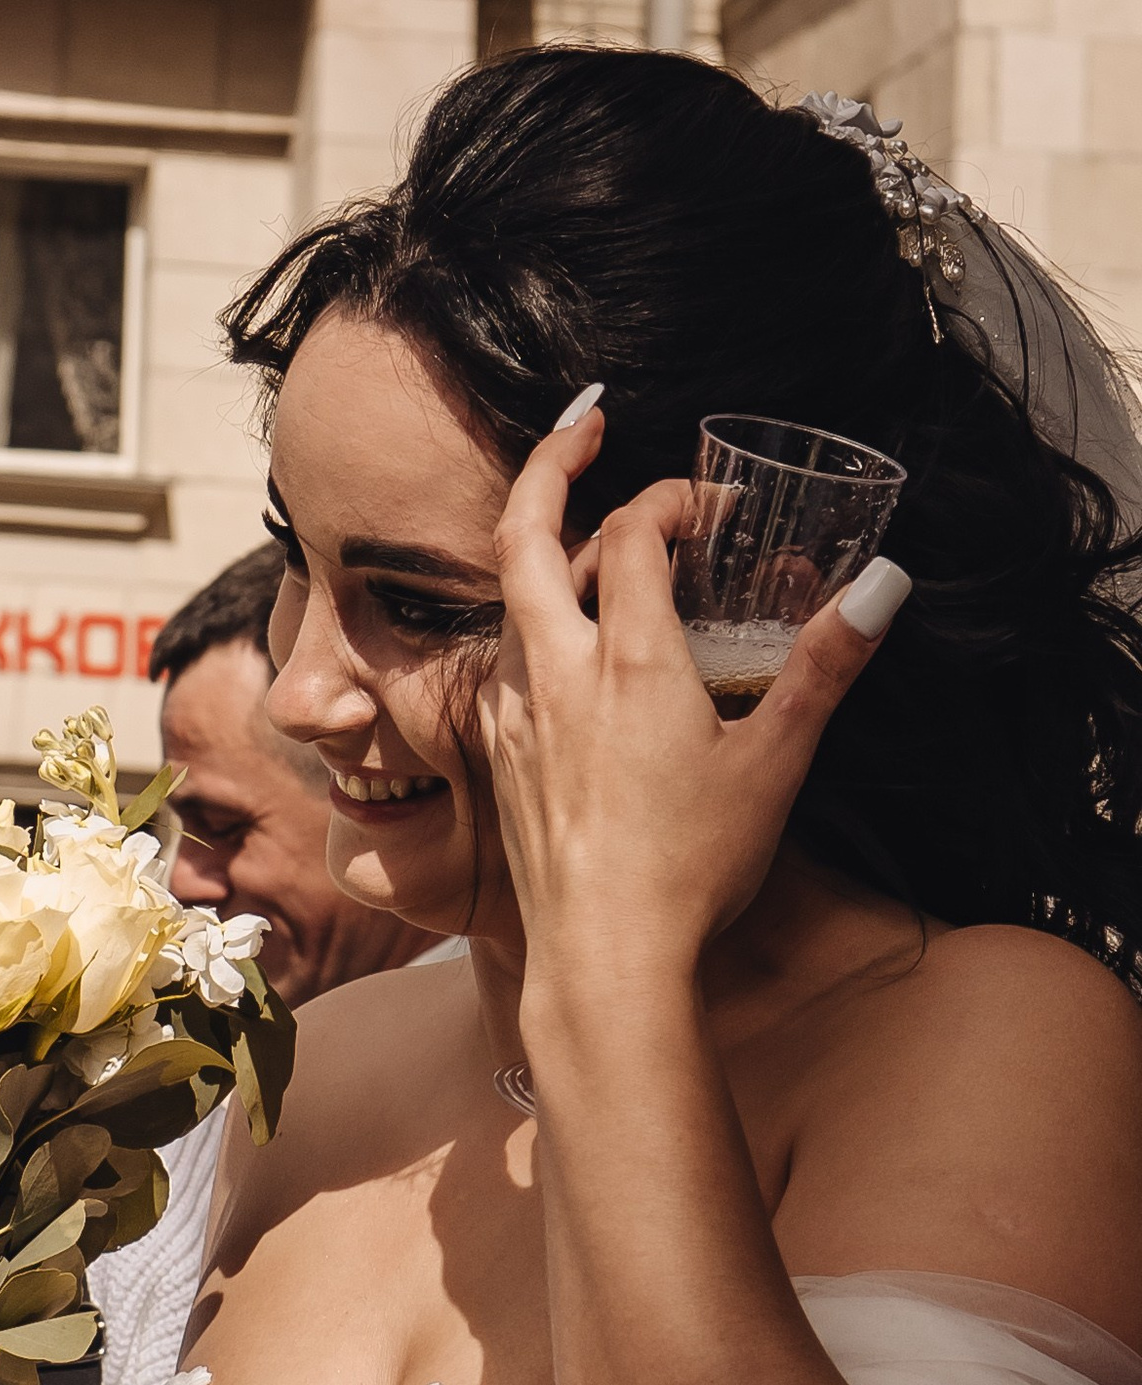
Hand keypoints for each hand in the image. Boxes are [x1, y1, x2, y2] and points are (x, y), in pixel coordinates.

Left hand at [482, 403, 907, 981]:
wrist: (605, 961)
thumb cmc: (692, 868)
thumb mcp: (778, 761)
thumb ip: (827, 665)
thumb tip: (885, 583)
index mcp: (630, 662)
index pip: (631, 535)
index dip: (667, 499)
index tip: (708, 507)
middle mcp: (556, 673)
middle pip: (526, 534)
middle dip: (551, 465)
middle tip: (584, 423)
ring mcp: (516, 715)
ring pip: (511, 599)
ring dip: (546, 552)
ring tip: (589, 540)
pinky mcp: (499, 757)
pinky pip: (505, 661)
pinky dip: (532, 623)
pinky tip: (564, 645)